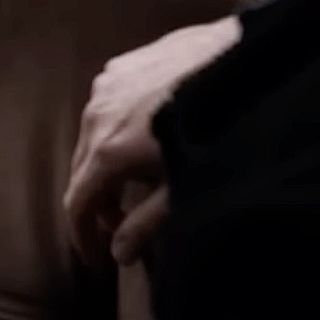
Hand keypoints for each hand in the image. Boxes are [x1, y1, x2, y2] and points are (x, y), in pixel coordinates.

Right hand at [64, 16, 241, 264]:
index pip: (77, 202)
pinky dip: (115, 129)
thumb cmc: (218, 131)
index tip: (94, 259)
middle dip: (97, 202)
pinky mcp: (119, 65)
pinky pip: (105, 106)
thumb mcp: (184, 188)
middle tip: (121, 223)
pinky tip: (145, 132)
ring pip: (91, 136)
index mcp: (107, 152)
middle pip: (80, 170)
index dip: (82, 236)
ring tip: (137, 176)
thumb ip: (146, 225)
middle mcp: (94, 117)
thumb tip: (118, 255)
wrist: (242, 61)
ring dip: (105, 163)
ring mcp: (104, 87)